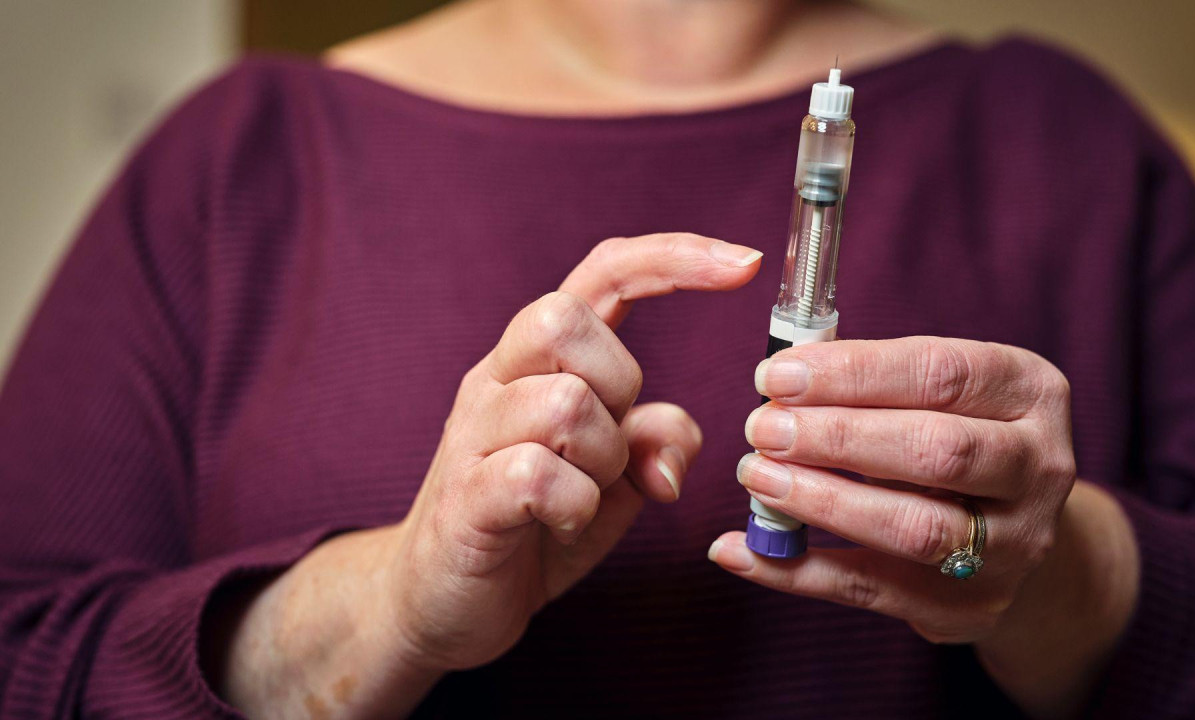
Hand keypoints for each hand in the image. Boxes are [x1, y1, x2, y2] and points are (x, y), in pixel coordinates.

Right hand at [386, 233, 760, 671]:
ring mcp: (472, 434)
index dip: (673, 259)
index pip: (601, 274)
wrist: (441, 605)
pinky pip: (537, 475)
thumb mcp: (616, 480)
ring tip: (583, 496)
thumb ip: (656, 442)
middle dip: (617, 381)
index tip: (744, 264)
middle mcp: (496, 380)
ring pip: (562, 401)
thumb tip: (674, 448)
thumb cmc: (531, 528)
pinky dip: (574, 505)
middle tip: (609, 447)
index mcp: (537, 361)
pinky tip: (561, 523)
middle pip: (562, 317)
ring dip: (602, 458)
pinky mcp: (464, 497)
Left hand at [709, 336, 1138, 717]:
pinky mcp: (969, 606)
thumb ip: (873, 380)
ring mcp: (1012, 546)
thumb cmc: (955, 434)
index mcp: (1030, 392)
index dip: (854, 373)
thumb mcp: (942, 392)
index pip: (942, 374)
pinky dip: (796, 571)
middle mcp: (1039, 468)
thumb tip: (778, 377)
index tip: (778, 375)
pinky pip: (871, 590)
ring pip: (914, 527)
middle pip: (937, 451)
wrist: (1016, 533)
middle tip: (762, 428)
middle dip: (838, 438)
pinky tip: (738, 550)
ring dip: (823, 502)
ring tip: (755, 477)